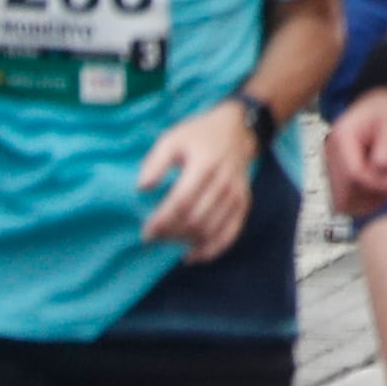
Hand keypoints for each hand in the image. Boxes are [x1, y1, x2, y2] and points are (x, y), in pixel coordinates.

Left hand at [138, 99, 265, 260]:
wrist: (238, 129)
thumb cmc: (198, 135)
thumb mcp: (172, 139)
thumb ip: (155, 163)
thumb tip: (142, 188)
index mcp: (205, 165)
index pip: (182, 201)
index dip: (163, 221)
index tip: (146, 232)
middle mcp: (224, 182)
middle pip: (196, 218)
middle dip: (171, 233)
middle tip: (153, 238)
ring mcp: (237, 193)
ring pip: (211, 228)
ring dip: (188, 241)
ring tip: (169, 242)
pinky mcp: (244, 202)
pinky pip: (231, 232)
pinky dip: (213, 249)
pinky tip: (194, 256)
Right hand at [324, 88, 386, 217]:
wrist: (379, 105)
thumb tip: (382, 167)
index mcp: (342, 138)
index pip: (353, 173)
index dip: (377, 183)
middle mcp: (330, 155)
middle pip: (343, 193)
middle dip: (372, 195)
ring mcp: (331, 167)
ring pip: (342, 202)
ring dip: (368, 202)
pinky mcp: (337, 176)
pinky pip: (345, 199)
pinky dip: (364, 202)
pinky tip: (383, 191)